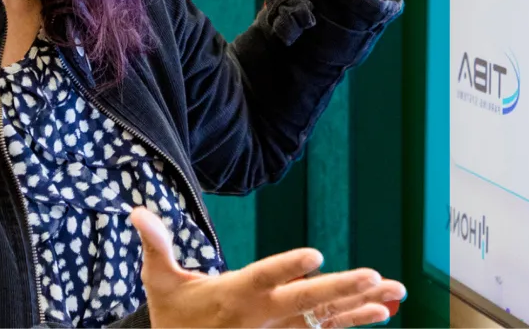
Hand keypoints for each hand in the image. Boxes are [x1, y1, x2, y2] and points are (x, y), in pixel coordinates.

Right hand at [130, 206, 404, 327]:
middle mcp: (263, 315)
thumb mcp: (159, 281)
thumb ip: (156, 244)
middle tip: (373, 276)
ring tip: (392, 290)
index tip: (314, 255)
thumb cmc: (174, 317)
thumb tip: (137, 211)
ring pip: (327, 316)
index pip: (264, 278)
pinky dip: (355, 320)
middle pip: (307, 301)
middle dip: (342, 288)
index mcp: (234, 295)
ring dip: (361, 304)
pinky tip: (381, 310)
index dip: (288, 267)